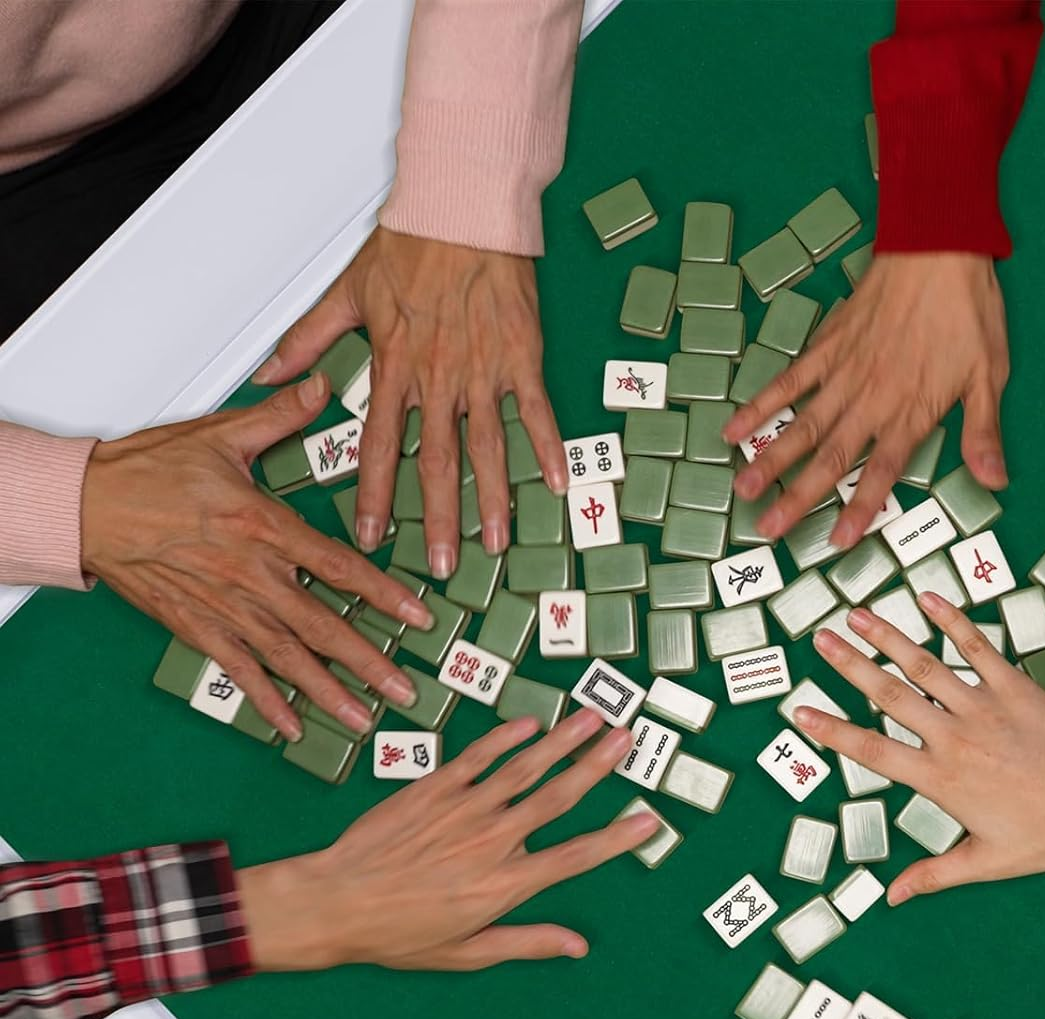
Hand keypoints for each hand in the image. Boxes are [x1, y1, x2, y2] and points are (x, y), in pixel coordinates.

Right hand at [81, 376, 431, 740]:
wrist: (82, 506)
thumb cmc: (146, 472)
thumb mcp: (219, 435)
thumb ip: (278, 418)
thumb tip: (318, 388)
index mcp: (262, 526)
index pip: (338, 566)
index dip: (383, 595)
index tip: (419, 617)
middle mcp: (249, 574)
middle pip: (321, 625)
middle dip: (368, 662)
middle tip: (405, 692)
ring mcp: (223, 606)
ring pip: (286, 656)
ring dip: (327, 691)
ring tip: (363, 720)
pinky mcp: (196, 626)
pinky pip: (238, 670)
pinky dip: (266, 701)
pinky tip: (294, 726)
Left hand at [237, 711, 655, 970]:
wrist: (333, 901)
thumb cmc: (398, 936)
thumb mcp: (465, 953)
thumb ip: (526, 943)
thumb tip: (577, 946)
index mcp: (504, 885)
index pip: (574, 858)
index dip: (615, 840)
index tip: (648, 822)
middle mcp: (492, 841)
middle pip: (557, 798)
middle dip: (596, 767)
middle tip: (627, 739)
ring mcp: (462, 810)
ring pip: (523, 769)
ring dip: (561, 742)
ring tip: (592, 718)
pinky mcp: (433, 789)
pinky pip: (478, 758)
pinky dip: (505, 739)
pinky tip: (529, 724)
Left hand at [253, 228, 567, 572]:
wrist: (461, 207)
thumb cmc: (409, 244)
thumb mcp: (346, 291)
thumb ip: (308, 341)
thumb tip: (266, 375)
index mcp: (394, 367)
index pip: (377, 447)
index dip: (373, 497)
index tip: (369, 538)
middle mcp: (437, 379)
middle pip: (435, 463)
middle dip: (437, 520)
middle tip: (441, 566)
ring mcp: (483, 371)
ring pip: (487, 448)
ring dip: (493, 500)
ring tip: (497, 543)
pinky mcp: (520, 357)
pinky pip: (535, 411)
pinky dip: (547, 447)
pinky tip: (557, 484)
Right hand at [722, 253, 1009, 546]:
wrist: (938, 244)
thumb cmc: (969, 311)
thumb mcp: (989, 374)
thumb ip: (983, 432)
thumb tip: (995, 482)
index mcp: (910, 411)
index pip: (880, 471)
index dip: (859, 509)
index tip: (836, 542)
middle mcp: (870, 399)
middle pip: (829, 457)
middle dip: (798, 497)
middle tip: (767, 530)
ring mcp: (843, 372)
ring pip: (802, 424)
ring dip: (771, 459)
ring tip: (743, 489)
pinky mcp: (827, 346)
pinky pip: (789, 381)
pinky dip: (761, 404)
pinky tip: (735, 429)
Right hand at [789, 592, 1044, 902]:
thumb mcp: (984, 862)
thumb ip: (932, 875)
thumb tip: (892, 898)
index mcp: (940, 780)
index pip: (872, 752)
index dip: (833, 732)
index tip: (801, 713)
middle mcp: (953, 739)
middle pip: (889, 696)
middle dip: (850, 666)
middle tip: (819, 641)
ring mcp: (983, 709)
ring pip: (924, 666)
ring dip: (888, 637)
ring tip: (857, 614)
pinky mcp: (1015, 688)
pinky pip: (977, 648)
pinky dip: (952, 622)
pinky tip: (928, 599)